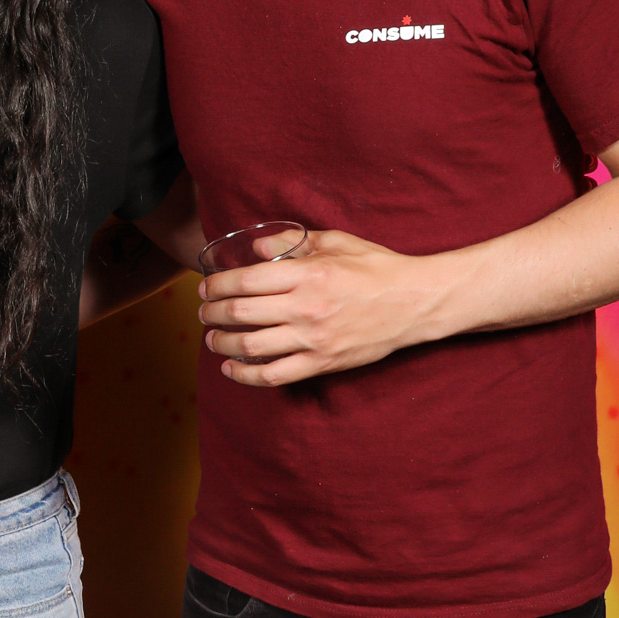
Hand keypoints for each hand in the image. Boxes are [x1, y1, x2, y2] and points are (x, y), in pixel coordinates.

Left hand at [198, 229, 443, 386]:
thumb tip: (255, 249)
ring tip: (211, 338)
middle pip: (242, 314)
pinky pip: (276, 375)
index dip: (217, 285)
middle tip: (203, 312)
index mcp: (309, 274)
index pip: (246, 281)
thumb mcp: (335, 241)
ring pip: (252, 347)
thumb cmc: (375, 267)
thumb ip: (293, 243)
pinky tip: (231, 368)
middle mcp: (307, 308)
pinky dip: (247, 375)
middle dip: (213, 313)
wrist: (415, 302)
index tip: (206, 288)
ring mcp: (314, 339)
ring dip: (222, 343)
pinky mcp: (323, 362)